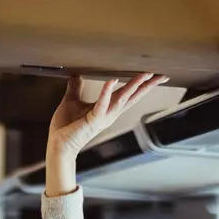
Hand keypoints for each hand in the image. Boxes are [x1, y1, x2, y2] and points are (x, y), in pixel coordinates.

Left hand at [47, 74, 167, 156]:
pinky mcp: (93, 120)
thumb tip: (76, 75)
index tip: (153, 75)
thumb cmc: (65, 127)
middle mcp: (109, 113)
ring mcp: (103, 117)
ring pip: (123, 99)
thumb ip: (76, 88)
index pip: (128, 94)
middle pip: (132, 97)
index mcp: (107, 108)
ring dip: (133, 87)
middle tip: (161, 75)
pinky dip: (107, 92)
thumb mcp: (72, 101)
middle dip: (147, 86)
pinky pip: (102, 105)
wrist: (57, 144)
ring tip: (144, 75)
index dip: (141, 85)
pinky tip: (112, 81)